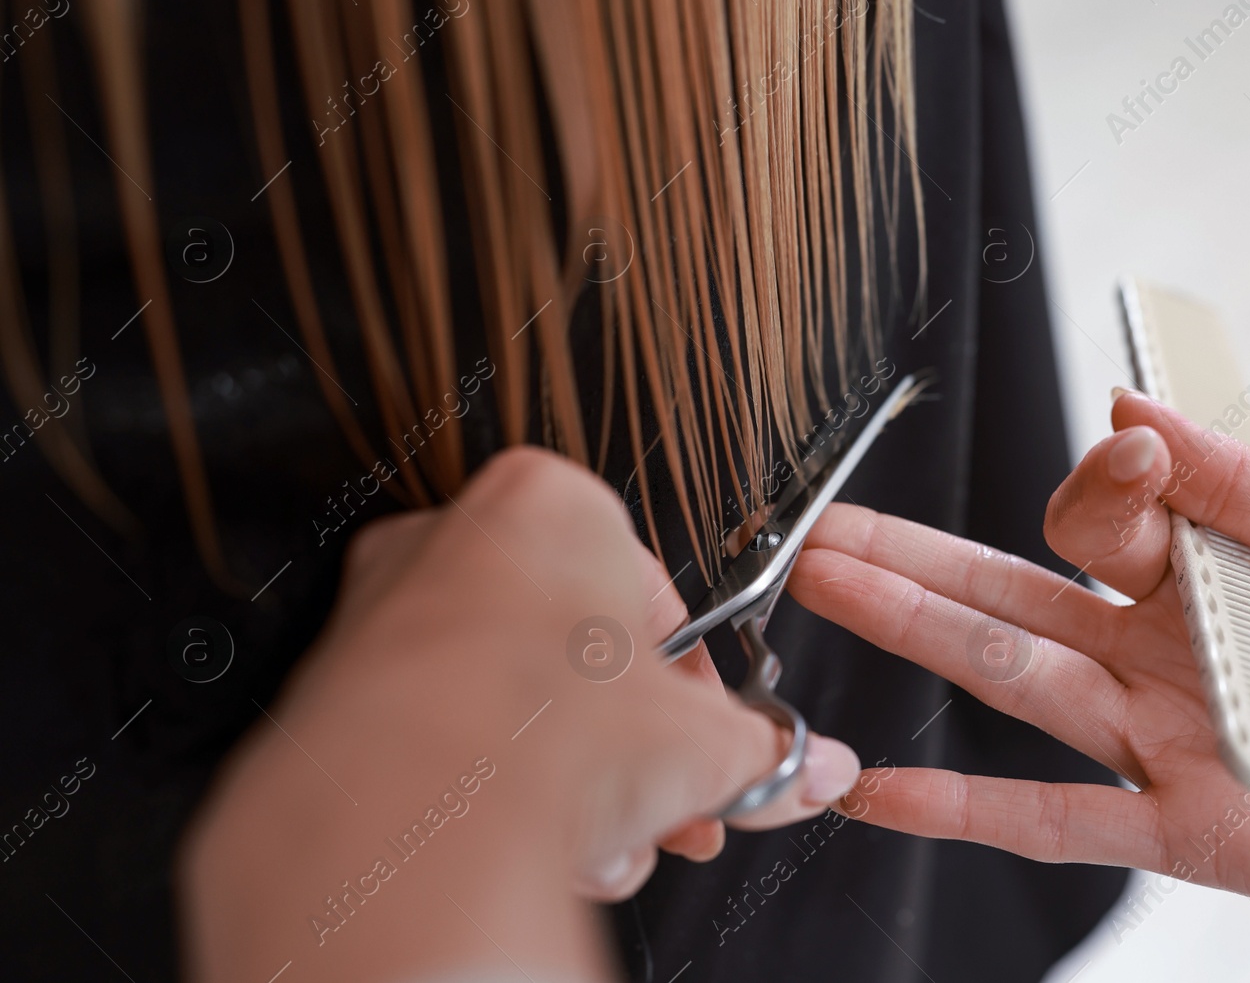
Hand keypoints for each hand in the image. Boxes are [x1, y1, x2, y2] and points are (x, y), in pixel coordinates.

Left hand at [180, 447, 859, 982]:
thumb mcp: (700, 745)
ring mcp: (386, 614)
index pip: (656, 600)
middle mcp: (455, 538)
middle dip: (634, 755)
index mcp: (550, 503)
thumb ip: (764, 752)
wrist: (406, 828)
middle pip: (581, 662)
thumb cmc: (538, 738)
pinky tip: (533, 850)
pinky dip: (494, 795)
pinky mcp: (338, 696)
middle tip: (670, 807)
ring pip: (515, 709)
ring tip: (605, 844)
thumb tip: (807, 770)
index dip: (695, 693)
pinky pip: (446, 741)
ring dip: (573, 786)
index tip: (709, 746)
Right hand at [790, 390, 1249, 943]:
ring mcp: (1171, 741)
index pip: (1102, 515)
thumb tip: (1129, 403)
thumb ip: (1236, 479)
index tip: (1137, 460)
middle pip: (1017, 597)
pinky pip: (1062, 821)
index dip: (1102, 479)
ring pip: (1021, 682)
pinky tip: (882, 794)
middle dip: (915, 560)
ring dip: (919, 638)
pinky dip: (968, 808)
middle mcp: (1170, 654)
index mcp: (1213, 572)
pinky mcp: (1192, 828)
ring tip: (829, 590)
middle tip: (826, 531)